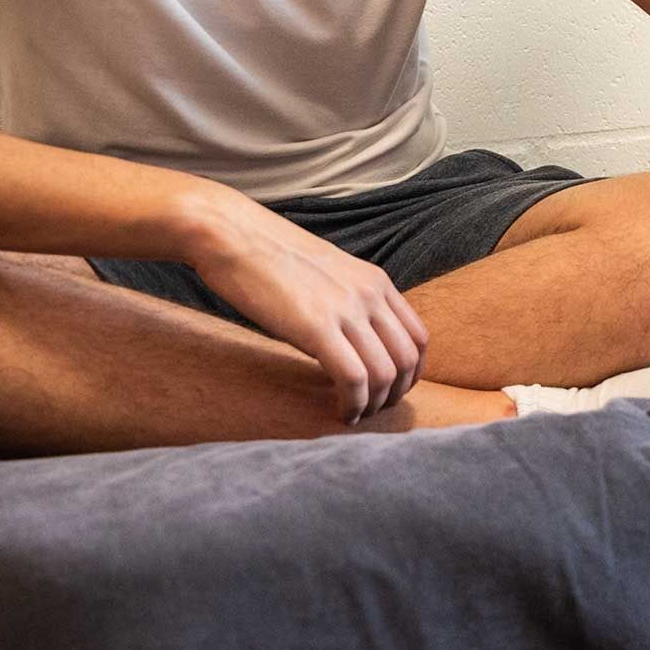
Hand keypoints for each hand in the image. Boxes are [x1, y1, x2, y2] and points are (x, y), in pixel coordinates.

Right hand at [176, 187, 430, 421]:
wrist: (231, 234)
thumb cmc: (268, 257)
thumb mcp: (326, 275)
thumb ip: (349, 302)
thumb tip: (353, 339)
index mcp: (375, 281)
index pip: (418, 337)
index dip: (410, 373)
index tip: (390, 391)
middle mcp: (370, 294)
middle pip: (408, 359)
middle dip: (396, 394)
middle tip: (374, 411)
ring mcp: (346, 309)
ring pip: (385, 373)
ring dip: (374, 404)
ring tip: (354, 415)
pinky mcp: (317, 327)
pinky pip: (354, 379)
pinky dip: (353, 404)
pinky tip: (340, 412)